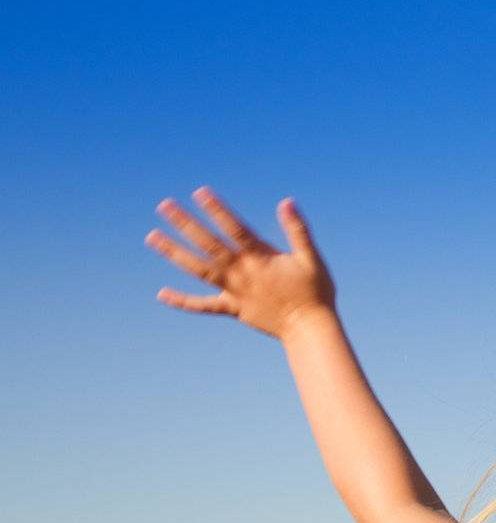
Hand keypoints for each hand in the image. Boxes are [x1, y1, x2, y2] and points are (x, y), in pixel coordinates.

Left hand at [146, 187, 335, 339]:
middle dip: (186, 224)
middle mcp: (242, 273)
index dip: (218, 210)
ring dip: (175, 253)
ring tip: (153, 237)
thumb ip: (298, 230)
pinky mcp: (233, 309)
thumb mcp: (311, 258)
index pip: (235, 229)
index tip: (200, 193)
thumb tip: (286, 202)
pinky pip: (204, 306)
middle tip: (164, 205)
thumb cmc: (316, 293)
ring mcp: (235, 292)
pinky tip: (162, 293)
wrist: (310, 330)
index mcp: (261, 258)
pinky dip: (183, 301)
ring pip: (199, 270)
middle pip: (209, 245)